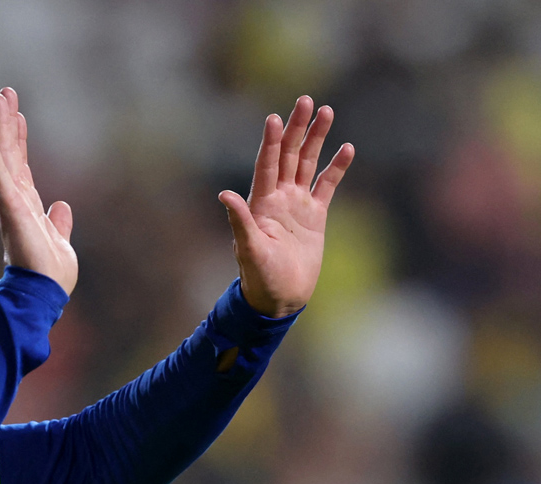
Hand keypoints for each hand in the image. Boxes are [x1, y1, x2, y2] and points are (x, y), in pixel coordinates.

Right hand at [0, 88, 77, 295]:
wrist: (44, 293)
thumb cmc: (49, 273)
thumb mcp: (59, 240)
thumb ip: (59, 222)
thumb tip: (62, 205)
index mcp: (26, 205)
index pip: (22, 165)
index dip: (20, 139)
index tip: (19, 114)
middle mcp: (15, 199)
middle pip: (10, 153)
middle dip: (7, 122)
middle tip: (4, 92)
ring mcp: (11, 202)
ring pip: (4, 156)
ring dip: (0, 126)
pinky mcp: (10, 208)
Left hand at [219, 96, 354, 317]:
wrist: (280, 296)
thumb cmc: (260, 276)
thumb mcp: (249, 249)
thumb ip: (239, 221)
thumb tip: (224, 194)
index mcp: (260, 203)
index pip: (267, 165)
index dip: (271, 142)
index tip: (274, 118)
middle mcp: (278, 198)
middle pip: (289, 155)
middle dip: (296, 128)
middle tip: (305, 100)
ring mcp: (297, 204)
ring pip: (308, 164)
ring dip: (316, 138)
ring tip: (326, 111)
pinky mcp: (315, 216)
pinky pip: (327, 186)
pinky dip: (337, 168)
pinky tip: (346, 148)